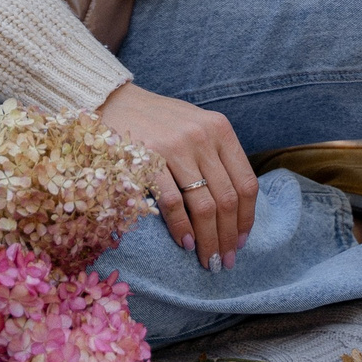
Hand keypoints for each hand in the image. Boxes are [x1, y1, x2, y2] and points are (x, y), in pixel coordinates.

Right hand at [96, 83, 257, 271]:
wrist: (114, 99)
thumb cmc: (157, 120)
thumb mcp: (196, 126)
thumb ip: (216, 156)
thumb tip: (235, 205)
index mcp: (220, 129)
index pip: (246, 183)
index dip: (247, 218)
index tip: (242, 241)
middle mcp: (203, 137)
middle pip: (227, 199)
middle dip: (228, 237)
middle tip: (225, 261)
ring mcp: (176, 147)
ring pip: (204, 206)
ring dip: (208, 239)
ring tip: (208, 260)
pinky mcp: (149, 158)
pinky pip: (173, 203)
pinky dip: (181, 227)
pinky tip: (185, 243)